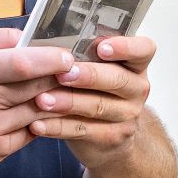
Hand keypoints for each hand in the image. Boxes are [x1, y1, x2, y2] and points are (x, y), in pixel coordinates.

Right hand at [0, 26, 77, 171]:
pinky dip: (43, 121)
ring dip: (57, 101)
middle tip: (75, 72)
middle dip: (60, 78)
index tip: (68, 57)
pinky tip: (45, 112)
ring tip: (65, 91)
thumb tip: (29, 37)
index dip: (50, 60)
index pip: (21, 63)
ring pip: (39, 111)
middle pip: (36, 87)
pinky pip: (33, 131)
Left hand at [26, 35, 155, 169]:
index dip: (126, 47)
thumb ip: (79, 52)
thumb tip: (33, 38)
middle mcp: (136, 88)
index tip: (102, 47)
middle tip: (62, 74)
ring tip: (42, 100)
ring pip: (98, 106)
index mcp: (134, 64)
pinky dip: (58, 127)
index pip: (143, 50)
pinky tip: (38, 124)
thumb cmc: (95, 91)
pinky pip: (83, 131)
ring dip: (68, 102)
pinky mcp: (111, 137)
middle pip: (118, 79)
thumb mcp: (96, 69)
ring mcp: (127, 115)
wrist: (111, 139)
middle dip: (89, 76)